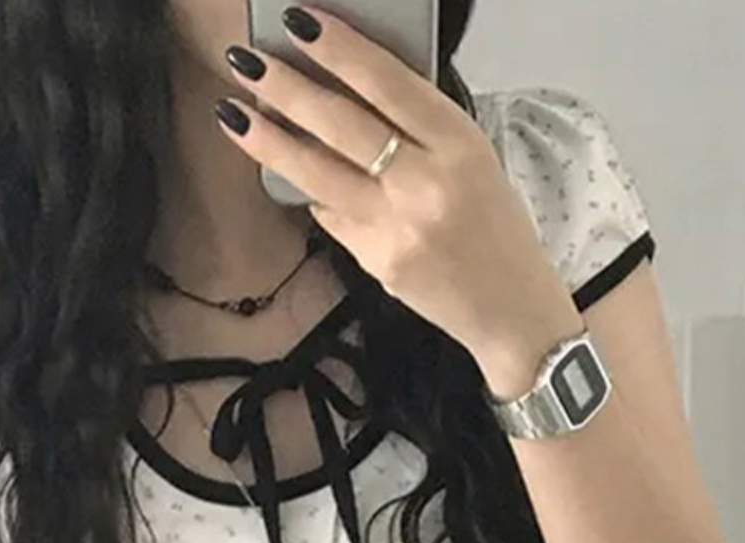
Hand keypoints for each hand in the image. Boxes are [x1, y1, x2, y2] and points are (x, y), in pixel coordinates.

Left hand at [217, 6, 580, 373]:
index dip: (338, 48)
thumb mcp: (473, 161)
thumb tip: (348, 93)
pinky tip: (293, 175)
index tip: (297, 21)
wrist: (511, 311)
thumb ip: (418, 130)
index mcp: (458, 143)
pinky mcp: (377, 263)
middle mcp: (426, 183)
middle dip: (285, 87)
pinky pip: (332, 216)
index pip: (386, 82)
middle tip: (245, 61)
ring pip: (318, 173)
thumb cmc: (495, 229)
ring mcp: (397, 227)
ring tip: (233, 114)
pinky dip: (313, 193)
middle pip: (341, 124)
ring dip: (269, 140)